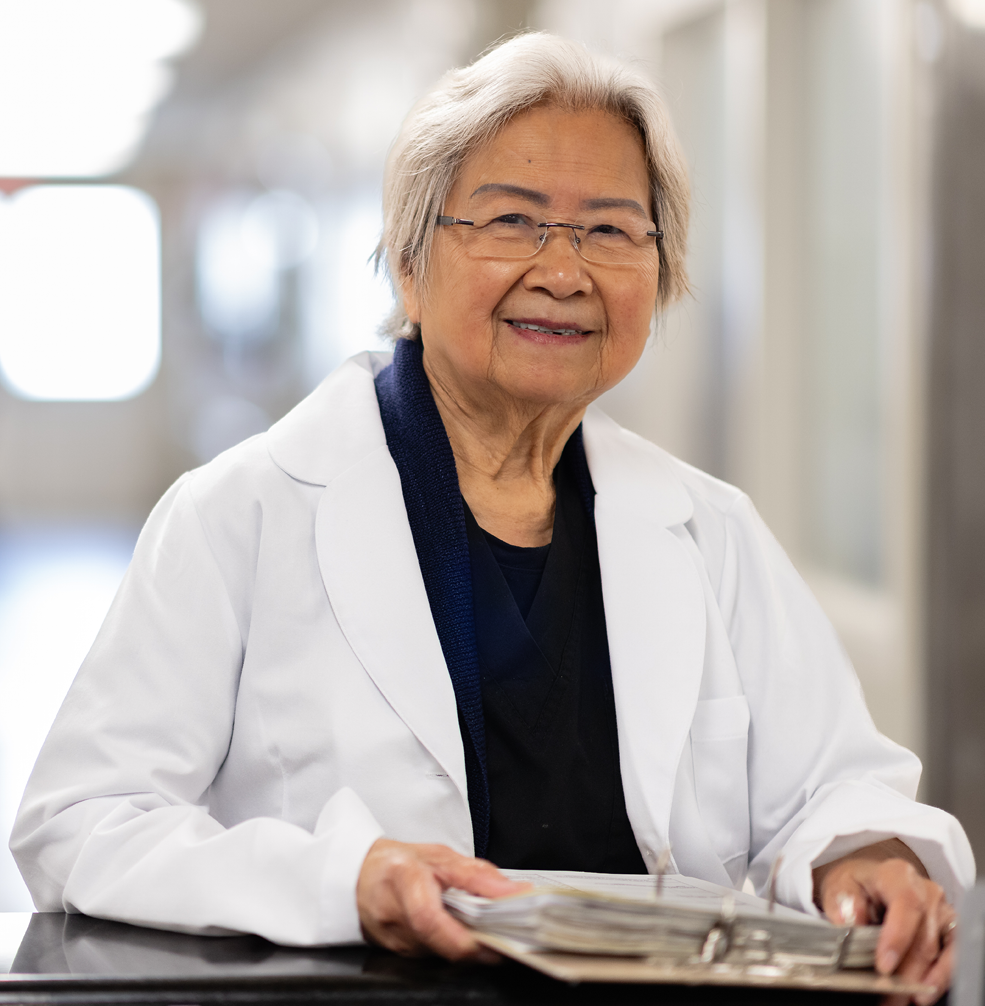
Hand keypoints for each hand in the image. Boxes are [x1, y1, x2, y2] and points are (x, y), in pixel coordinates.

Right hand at [356, 838, 529, 960]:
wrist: (361, 876)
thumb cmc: (399, 863)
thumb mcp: (440, 856)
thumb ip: (477, 875)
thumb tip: (513, 893)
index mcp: (404, 879)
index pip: (430, 919)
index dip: (462, 938)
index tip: (494, 941)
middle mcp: (393, 914)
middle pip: (440, 942)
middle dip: (475, 943)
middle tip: (501, 935)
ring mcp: (393, 940)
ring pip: (439, 953)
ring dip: (465, 945)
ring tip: (480, 927)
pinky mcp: (398, 954)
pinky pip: (433, 955)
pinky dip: (451, 946)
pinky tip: (457, 931)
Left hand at [813, 840, 954, 1005]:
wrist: (869, 882)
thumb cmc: (857, 885)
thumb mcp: (840, 885)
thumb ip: (842, 900)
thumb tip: (849, 919)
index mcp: (897, 875)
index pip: (906, 903)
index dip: (897, 937)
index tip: (884, 965)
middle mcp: (926, 890)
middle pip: (922, 935)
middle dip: (905, 969)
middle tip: (887, 993)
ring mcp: (941, 910)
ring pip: (937, 949)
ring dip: (920, 978)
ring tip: (902, 997)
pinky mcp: (949, 928)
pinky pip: (953, 954)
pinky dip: (941, 975)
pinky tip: (926, 990)